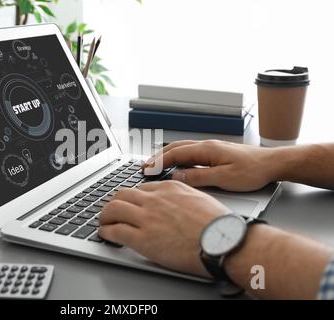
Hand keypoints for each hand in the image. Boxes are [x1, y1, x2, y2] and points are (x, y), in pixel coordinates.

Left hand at [98, 180, 228, 276]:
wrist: (224, 242)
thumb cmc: (218, 225)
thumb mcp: (200, 198)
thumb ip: (183, 196)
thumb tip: (177, 202)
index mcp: (169, 188)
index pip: (141, 188)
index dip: (132, 197)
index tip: (130, 204)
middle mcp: (155, 200)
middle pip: (122, 194)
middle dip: (113, 202)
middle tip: (111, 210)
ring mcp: (147, 218)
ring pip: (113, 209)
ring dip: (104, 215)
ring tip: (103, 222)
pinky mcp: (142, 239)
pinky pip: (115, 231)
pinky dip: (106, 232)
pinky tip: (105, 234)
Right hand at [143, 140, 277, 191]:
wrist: (272, 163)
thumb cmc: (253, 171)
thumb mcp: (224, 179)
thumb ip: (199, 177)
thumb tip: (178, 176)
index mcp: (207, 150)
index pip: (175, 154)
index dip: (159, 161)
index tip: (146, 169)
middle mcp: (207, 145)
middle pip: (176, 148)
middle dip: (158, 157)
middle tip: (145, 167)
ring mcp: (211, 148)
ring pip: (183, 149)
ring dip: (167, 156)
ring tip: (156, 165)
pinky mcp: (216, 153)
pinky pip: (191, 152)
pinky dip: (178, 157)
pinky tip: (177, 165)